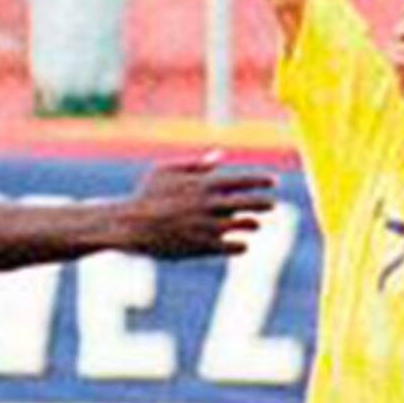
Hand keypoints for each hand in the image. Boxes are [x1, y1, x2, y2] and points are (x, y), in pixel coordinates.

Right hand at [119, 153, 274, 257]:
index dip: (261, 180)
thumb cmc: (146, 195)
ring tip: (253, 224)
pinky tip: (240, 243)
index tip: (273, 182)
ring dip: (252, 224)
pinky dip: (240, 245)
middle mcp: (209, 204)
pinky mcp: (203, 247)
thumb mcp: (166, 171)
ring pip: (245, 225)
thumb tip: (220, 155)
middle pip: (250, 202)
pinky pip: (233, 247)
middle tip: (272, 204)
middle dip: (264, 203)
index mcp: (203, 183)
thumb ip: (196, 164)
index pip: (243, 179)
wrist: (130, 226)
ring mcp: (207, 226)